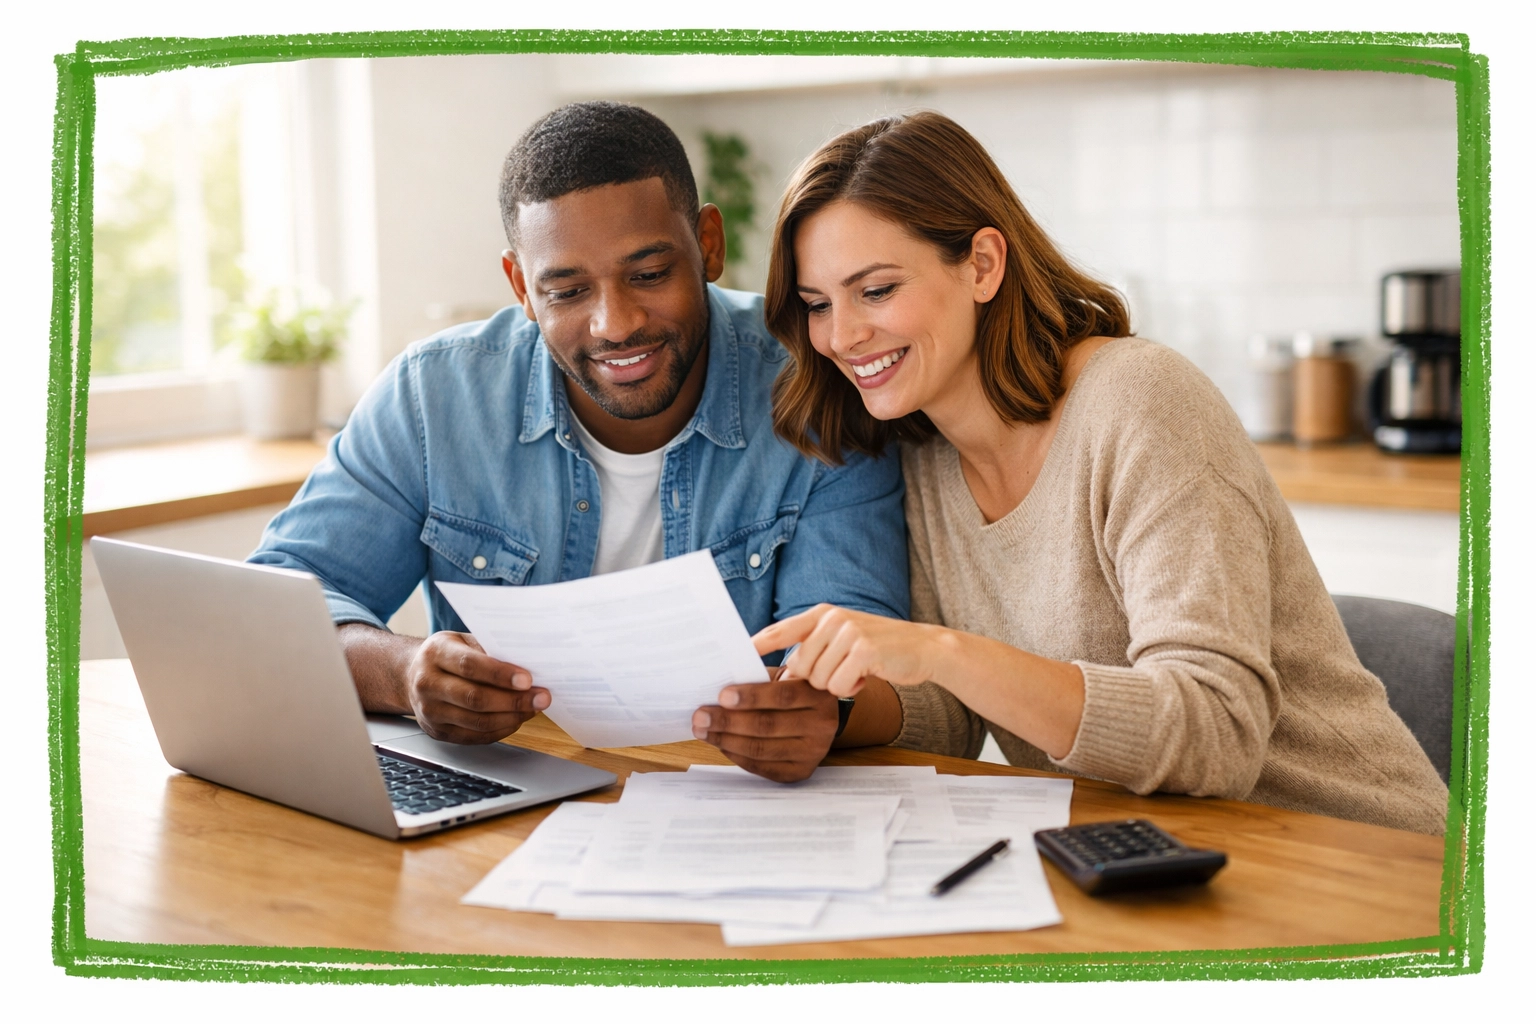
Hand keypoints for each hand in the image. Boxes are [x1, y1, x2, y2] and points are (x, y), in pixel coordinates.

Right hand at [403, 631, 550, 743]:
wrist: (410, 676)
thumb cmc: (445, 655)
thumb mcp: (461, 640)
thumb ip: (488, 649)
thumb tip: (526, 662)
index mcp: (436, 654)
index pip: (470, 666)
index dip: (501, 675)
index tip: (528, 680)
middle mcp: (428, 684)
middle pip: (475, 698)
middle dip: (514, 700)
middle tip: (541, 698)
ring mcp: (430, 711)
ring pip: (477, 721)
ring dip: (511, 717)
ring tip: (533, 709)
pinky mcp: (438, 732)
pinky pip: (474, 736)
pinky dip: (500, 730)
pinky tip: (516, 719)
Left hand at [691, 672, 839, 782]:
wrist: (817, 715)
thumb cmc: (791, 689)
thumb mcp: (783, 675)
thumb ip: (758, 676)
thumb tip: (717, 683)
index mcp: (819, 695)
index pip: (783, 696)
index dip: (751, 697)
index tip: (721, 695)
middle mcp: (822, 726)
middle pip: (768, 726)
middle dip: (728, 721)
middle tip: (700, 717)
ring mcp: (813, 752)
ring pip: (762, 749)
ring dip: (726, 740)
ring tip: (703, 731)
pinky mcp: (801, 771)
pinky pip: (762, 767)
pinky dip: (737, 756)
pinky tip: (720, 744)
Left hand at [752, 604, 941, 697]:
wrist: (922, 647)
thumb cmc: (877, 649)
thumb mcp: (842, 640)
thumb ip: (813, 651)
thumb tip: (780, 680)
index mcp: (821, 614)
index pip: (780, 630)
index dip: (757, 645)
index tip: (737, 656)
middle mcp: (831, 619)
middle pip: (799, 666)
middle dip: (815, 680)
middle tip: (840, 673)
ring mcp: (848, 632)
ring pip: (818, 680)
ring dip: (836, 684)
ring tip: (856, 671)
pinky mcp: (864, 650)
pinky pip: (839, 685)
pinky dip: (851, 688)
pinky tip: (867, 676)